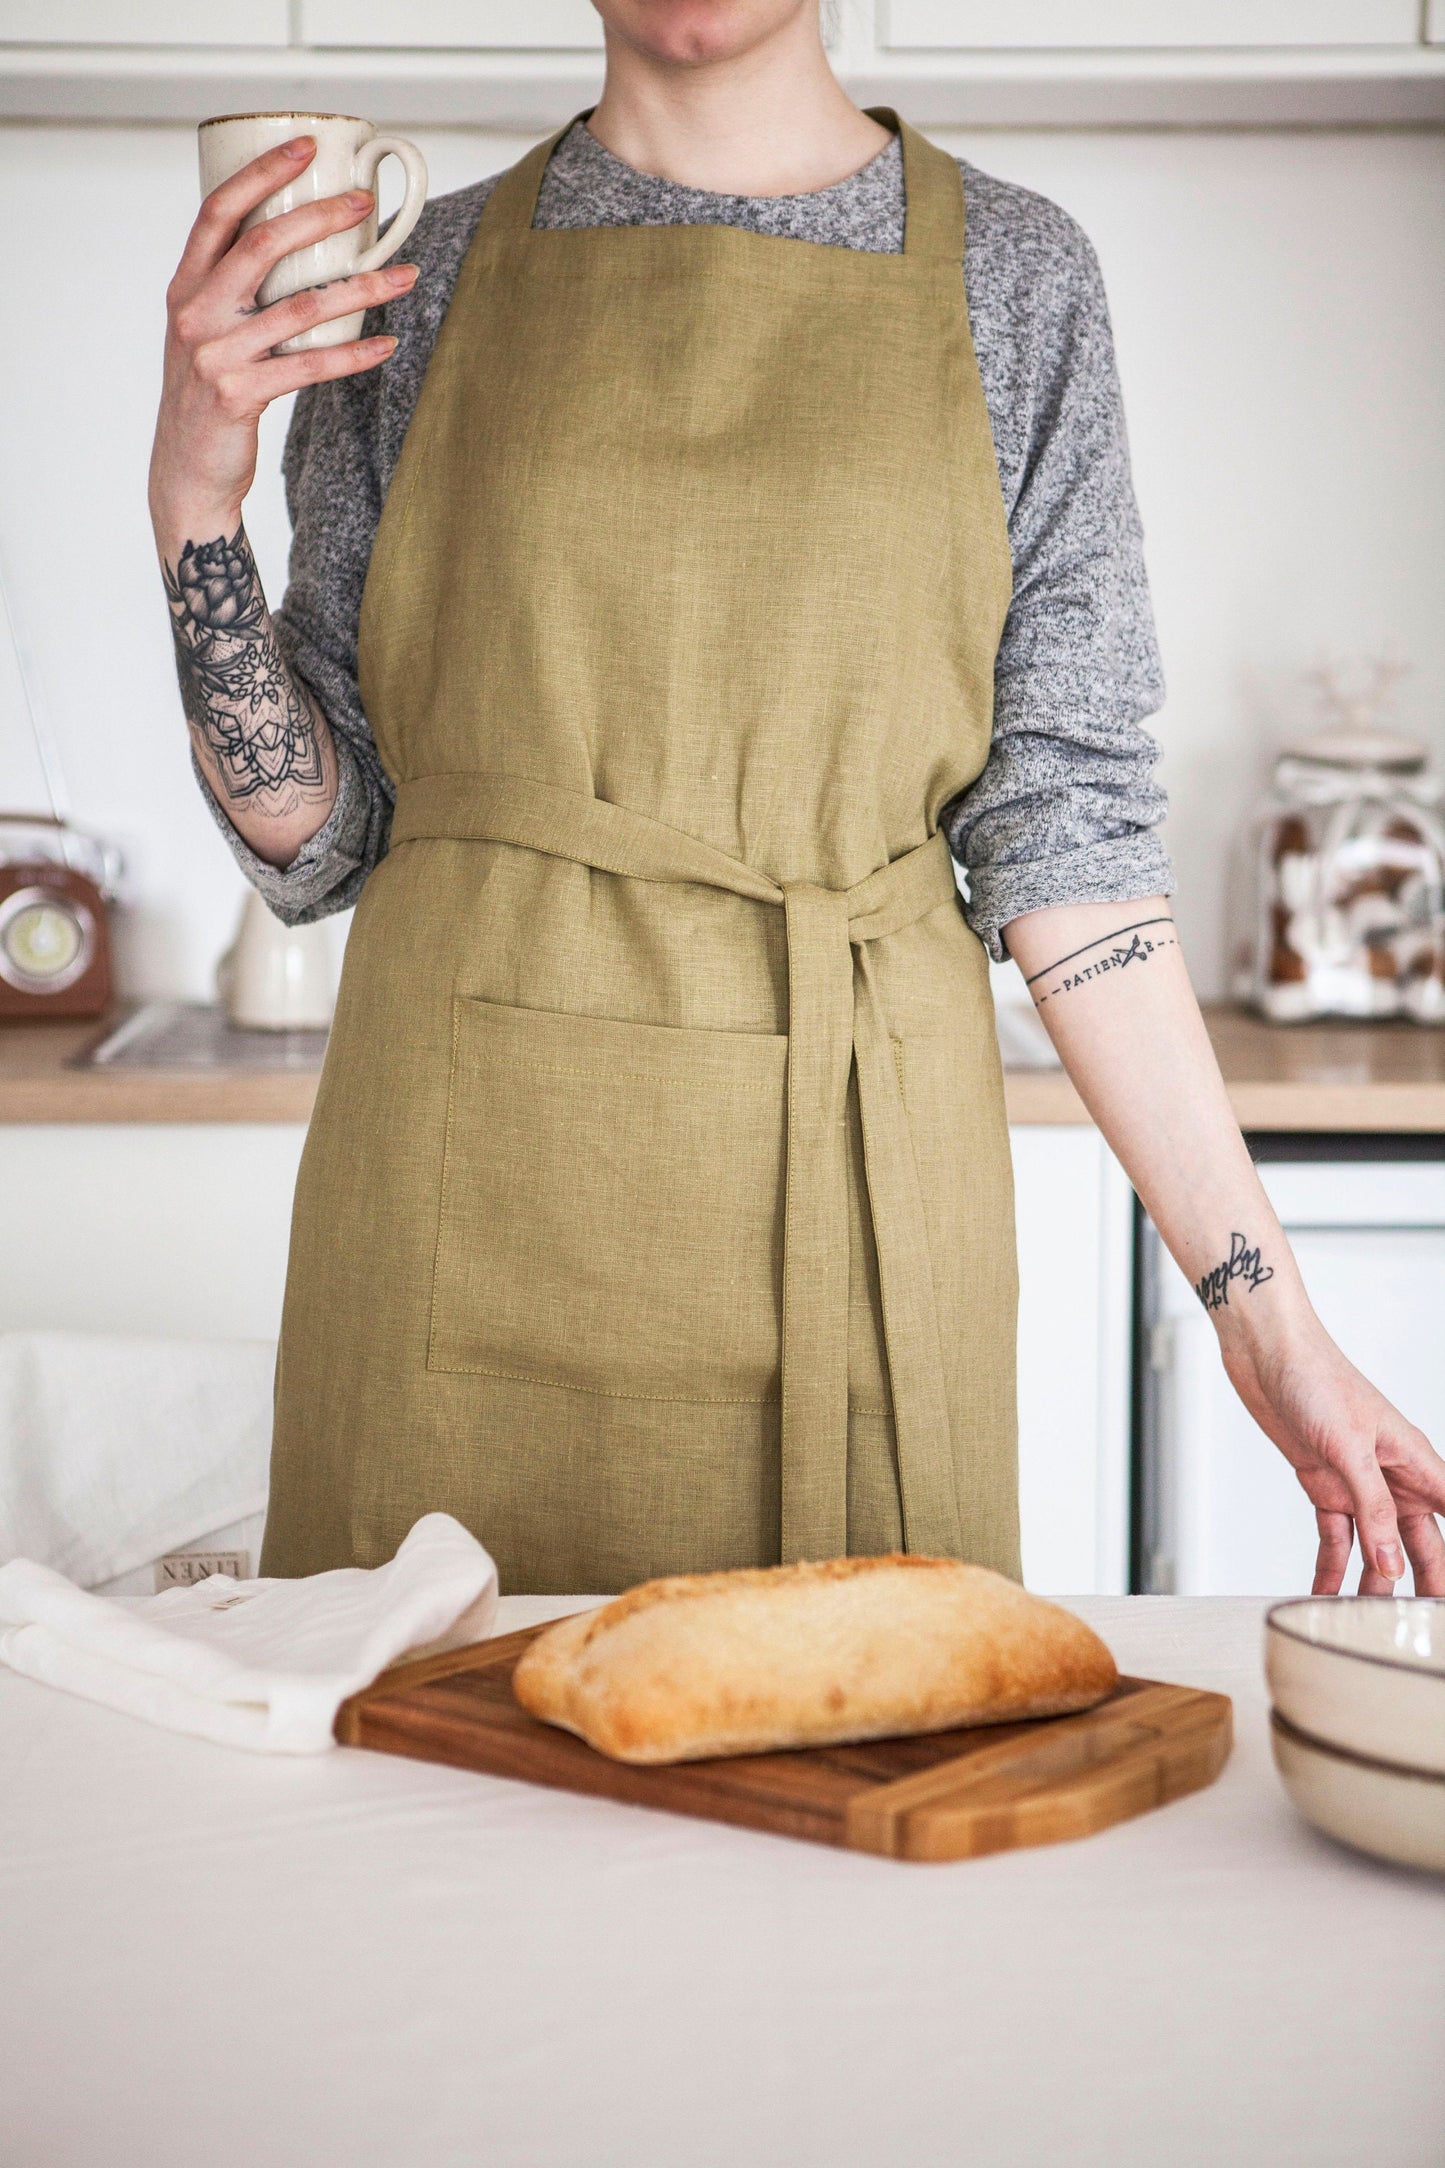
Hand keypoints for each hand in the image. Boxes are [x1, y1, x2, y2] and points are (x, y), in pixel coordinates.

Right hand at [148, 136, 417, 537]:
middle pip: (263, 244)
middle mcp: (196, 312)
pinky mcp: (240, 394)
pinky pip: (310, 366)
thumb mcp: (203, 331)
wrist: (186, 469)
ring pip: (302, 307)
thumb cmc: (206, 394)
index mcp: (186, 286)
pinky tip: (387, 344)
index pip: (219, 211)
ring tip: (403, 276)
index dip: (261, 173)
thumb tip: (296, 246)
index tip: (304, 147)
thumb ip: (233, 290)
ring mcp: (217, 353)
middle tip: (367, 205)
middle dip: (320, 217)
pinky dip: (354, 354)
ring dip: (361, 289)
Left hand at [1219, 1312, 1444, 1594]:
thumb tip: (1392, 1565)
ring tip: (1366, 1621)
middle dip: (1424, 1583)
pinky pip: (1335, 1537)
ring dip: (1374, 1582)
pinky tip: (1324, 1594)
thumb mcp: (1349, 1447)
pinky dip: (1330, 1566)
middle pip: (1421, 1543)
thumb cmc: (1316, 1379)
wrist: (1266, 1355)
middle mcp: (1394, 1477)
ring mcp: (1359, 1484)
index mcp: (1417, 1463)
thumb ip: (1373, 1508)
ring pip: (1379, 1546)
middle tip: (1419, 1627)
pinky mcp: (1324, 1486)